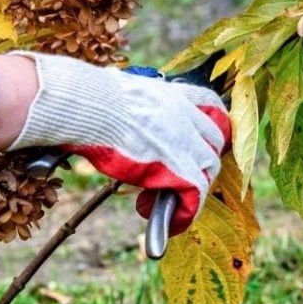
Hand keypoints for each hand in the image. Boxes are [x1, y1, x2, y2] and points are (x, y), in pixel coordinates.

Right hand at [8, 53, 230, 234]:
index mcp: (172, 95)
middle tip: (176, 176)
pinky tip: (152, 213)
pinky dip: (182, 211)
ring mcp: (187, 143)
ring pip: (209, 169)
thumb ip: (123, 99)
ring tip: (158, 199)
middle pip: (214, 140)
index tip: (202, 137)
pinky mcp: (180, 170)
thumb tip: (97, 97)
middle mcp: (186, 116)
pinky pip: (195, 196)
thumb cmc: (88, 96)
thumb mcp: (117, 90)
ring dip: (191, 186)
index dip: (209, 122)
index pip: (210, 103)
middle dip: (201, 158)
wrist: (89, 106)